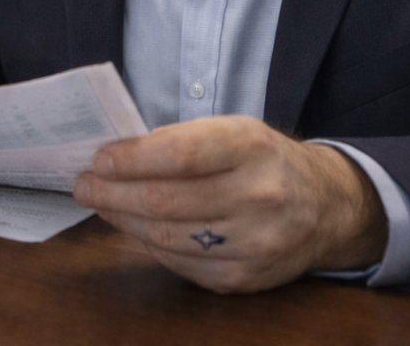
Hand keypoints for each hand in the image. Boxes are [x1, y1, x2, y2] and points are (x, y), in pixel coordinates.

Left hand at [72, 115, 386, 292]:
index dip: (133, 159)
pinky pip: (180, 264)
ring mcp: (253, 244)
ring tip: (101, 203)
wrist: (325, 207)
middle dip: (113, 192)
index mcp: (252, 149)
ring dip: (123, 220)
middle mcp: (258, 197)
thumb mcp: (234, 131)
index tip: (99, 159)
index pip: (182, 155)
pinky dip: (150, 245)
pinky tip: (136, 227)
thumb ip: (181, 139)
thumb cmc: (265, 160)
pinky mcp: (243, 279)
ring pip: (167, 237)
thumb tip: (117, 155)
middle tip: (84, 184)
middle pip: (166, 201)